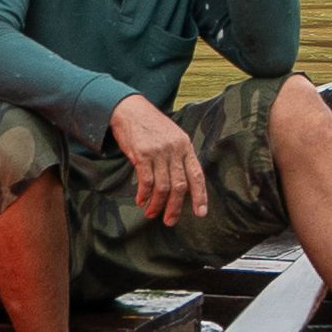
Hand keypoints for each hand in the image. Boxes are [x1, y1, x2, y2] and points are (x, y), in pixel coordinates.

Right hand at [113, 91, 210, 229]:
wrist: (130, 109)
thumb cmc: (151, 126)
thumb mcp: (172, 137)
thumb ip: (178, 157)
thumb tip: (181, 185)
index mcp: (186, 146)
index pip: (197, 175)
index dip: (200, 195)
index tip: (200, 213)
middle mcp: (175, 149)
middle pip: (179, 185)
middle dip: (175, 207)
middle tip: (170, 221)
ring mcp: (159, 152)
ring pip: (162, 187)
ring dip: (157, 204)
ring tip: (151, 213)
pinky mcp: (142, 154)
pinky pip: (146, 181)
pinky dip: (144, 194)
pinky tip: (140, 200)